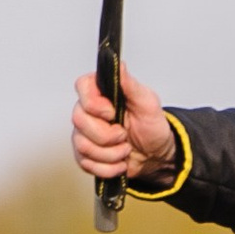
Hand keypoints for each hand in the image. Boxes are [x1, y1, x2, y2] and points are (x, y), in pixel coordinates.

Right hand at [71, 69, 177, 187]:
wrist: (155, 154)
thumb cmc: (151, 126)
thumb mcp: (148, 102)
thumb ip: (131, 84)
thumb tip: (119, 66)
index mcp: (101, 92)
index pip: (81, 86)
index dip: (94, 103)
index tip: (112, 112)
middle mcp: (87, 112)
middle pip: (79, 120)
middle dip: (107, 135)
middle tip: (123, 135)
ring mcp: (83, 134)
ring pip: (83, 146)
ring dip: (111, 153)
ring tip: (125, 149)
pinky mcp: (84, 155)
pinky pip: (86, 164)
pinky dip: (108, 168)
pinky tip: (119, 162)